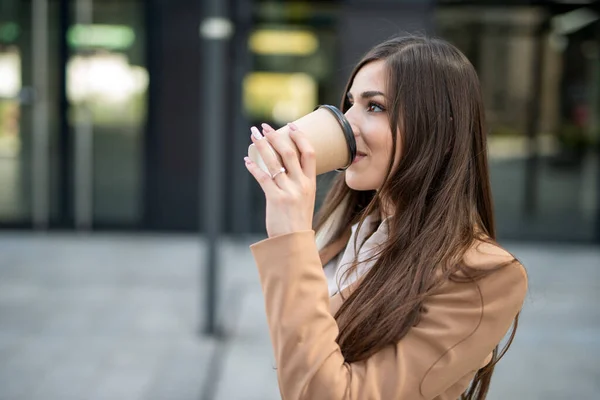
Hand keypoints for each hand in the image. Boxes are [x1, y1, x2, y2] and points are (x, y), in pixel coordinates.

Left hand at [244, 122, 316, 237]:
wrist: (294, 243)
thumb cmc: (297, 221)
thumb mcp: (305, 199)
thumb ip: (299, 183)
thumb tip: (285, 167)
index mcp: (310, 183)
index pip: (309, 153)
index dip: (300, 136)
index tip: (290, 125)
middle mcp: (301, 185)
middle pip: (289, 152)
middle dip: (275, 136)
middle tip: (264, 127)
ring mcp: (289, 191)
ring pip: (274, 162)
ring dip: (262, 146)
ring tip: (254, 135)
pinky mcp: (275, 199)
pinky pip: (263, 178)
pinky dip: (254, 167)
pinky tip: (247, 161)